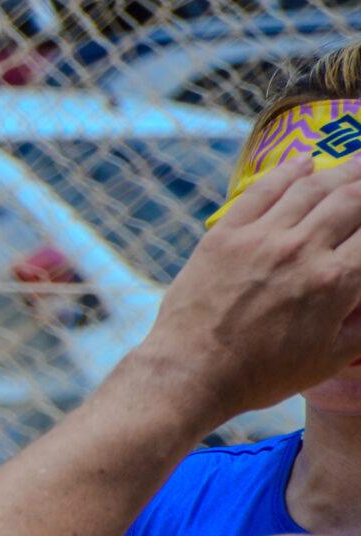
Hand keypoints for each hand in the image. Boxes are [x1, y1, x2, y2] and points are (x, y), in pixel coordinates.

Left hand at [138, 148, 360, 422]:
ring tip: (357, 161)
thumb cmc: (263, 374)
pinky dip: (288, 172)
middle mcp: (302, 249)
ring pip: (310, 188)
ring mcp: (260, 237)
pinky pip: (262, 191)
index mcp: (336, 281)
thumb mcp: (331, 357)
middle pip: (351, 199)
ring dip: (341, 171)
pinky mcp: (224, 234)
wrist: (191, 372)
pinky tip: (305, 162)